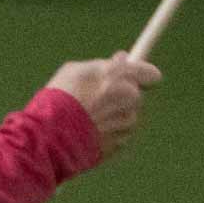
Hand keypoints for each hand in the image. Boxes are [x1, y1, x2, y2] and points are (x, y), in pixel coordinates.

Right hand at [45, 52, 161, 157]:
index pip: (151, 74)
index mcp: (120, 76)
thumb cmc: (60, 97)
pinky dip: (108, 132)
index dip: (143, 74)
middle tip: (99, 97)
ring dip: (114, 115)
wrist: (52, 134)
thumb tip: (123, 58)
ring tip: (87, 116)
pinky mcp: (121, 143)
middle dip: (122, 96)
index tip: (135, 76)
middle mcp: (129, 98)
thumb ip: (104, 64)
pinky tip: (88, 130)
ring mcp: (126, 122)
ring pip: (127, 116)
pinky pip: (119, 134)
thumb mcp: (75, 70)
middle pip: (136, 96)